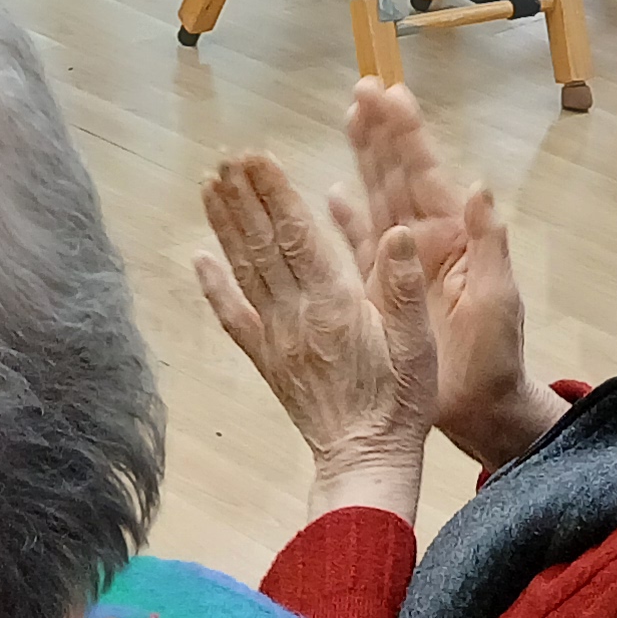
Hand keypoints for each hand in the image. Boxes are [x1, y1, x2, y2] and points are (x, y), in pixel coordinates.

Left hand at [196, 149, 435, 517]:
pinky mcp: (267, 360)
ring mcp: (276, 338)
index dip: (275, 193)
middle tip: (226, 157)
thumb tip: (397, 232)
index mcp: (335, 305)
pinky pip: (233, 319)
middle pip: (263, 245)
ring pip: (244, 271)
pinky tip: (198, 259)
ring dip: (226, 226)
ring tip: (211, 187)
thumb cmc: (400, 402)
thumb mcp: (418, 346)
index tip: (256, 156)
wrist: (366, 461)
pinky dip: (213, 286)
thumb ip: (403, 288)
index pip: (297, 236)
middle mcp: (297, 315)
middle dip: (244, 197)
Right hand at [336, 80, 556, 469]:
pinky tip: (328, 194)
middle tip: (362, 88)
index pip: (424, 173)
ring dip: (362, 160)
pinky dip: (345, 220)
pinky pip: (358, 247)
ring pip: (376, 198)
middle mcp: (423, 241)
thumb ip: (489, 243)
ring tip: (349, 120)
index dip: (406, 133)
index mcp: (452, 237)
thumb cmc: (495, 356)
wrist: (479, 409)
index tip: (389, 93)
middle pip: (396, 175)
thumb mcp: (497, 298)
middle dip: (380, 132)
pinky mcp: (382, 291)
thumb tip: (478, 185)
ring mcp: (401, 263)